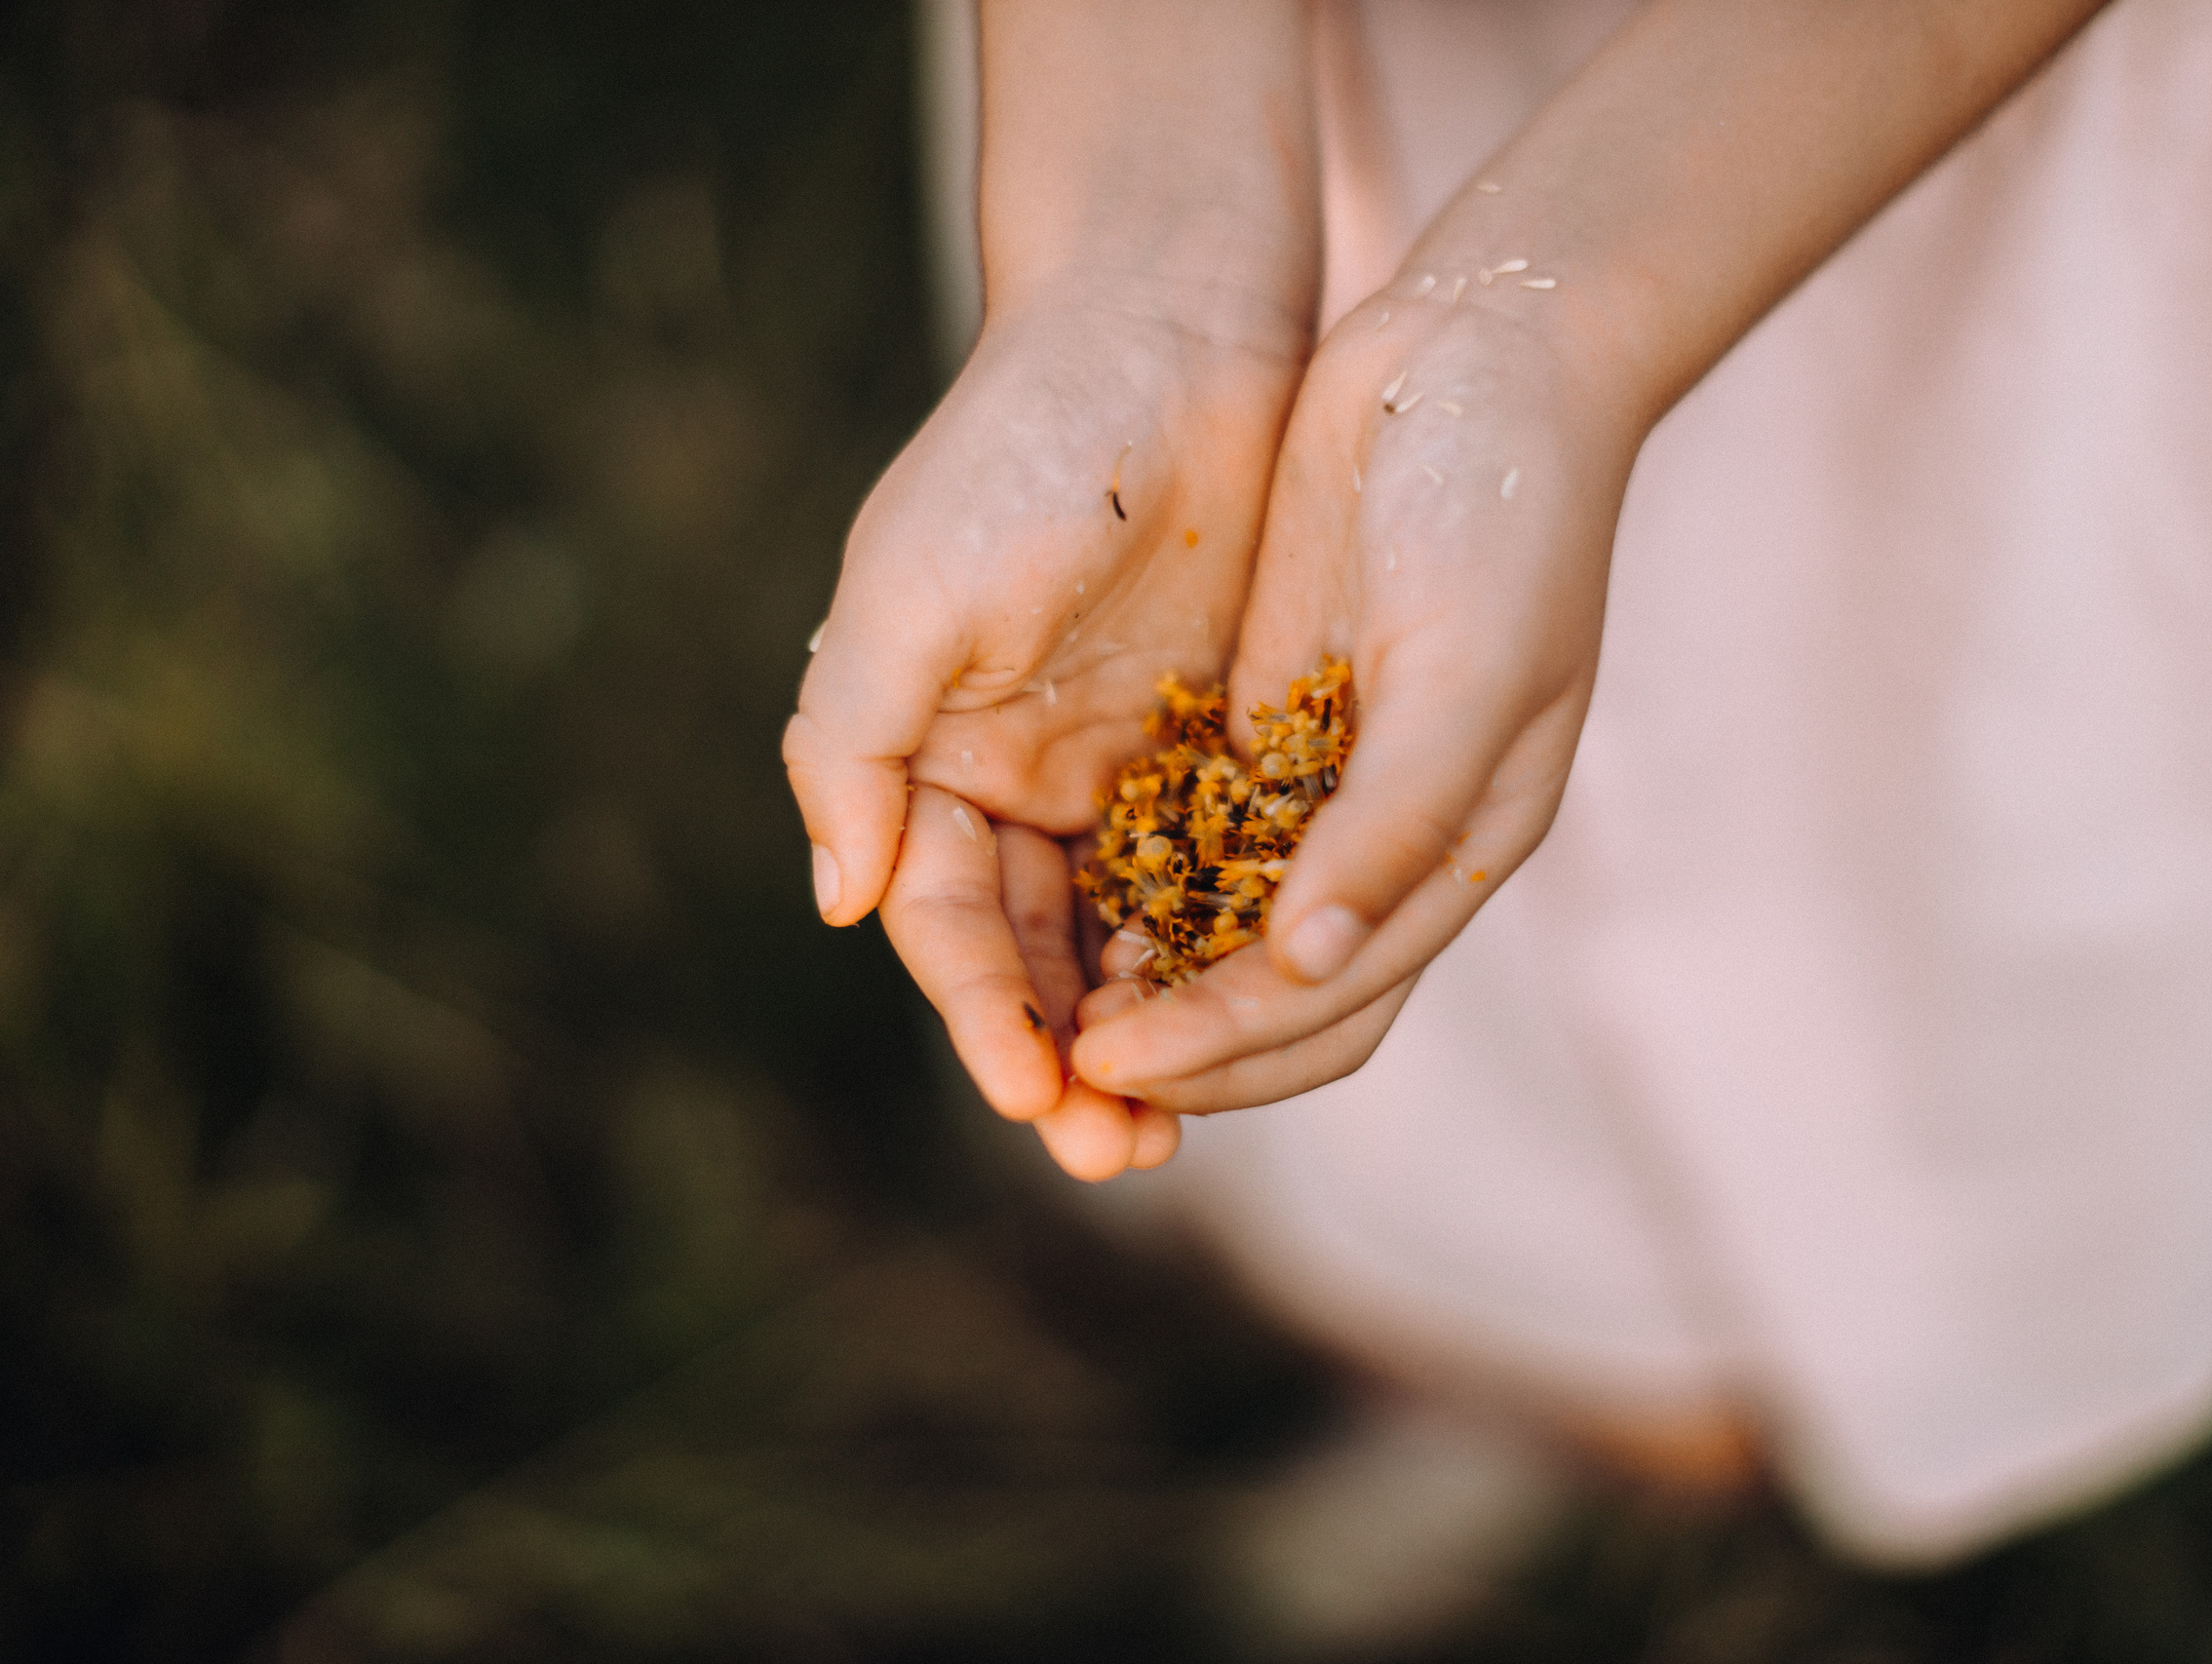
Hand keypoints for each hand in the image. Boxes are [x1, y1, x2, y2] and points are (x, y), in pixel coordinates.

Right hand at [784, 279, 1303, 1169]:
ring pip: (1123, 934)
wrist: (1175, 329)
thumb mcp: (913, 591)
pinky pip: (1212, 875)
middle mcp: (1012, 778)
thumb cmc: (1029, 450)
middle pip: (1031, 955)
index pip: (946, 922)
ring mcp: (1115, 764)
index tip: (1033, 1095)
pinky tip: (1255, 1015)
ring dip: (1144, 1029)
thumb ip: (853, 744)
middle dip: (1065, 1057)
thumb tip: (838, 902)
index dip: (981, 1015)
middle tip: (1117, 1154)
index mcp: (925, 755)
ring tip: (1178, 1124)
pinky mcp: (1209, 738)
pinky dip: (1220, 950)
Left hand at [1067, 275, 1647, 1108]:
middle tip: (1055, 1080)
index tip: (1112, 1064)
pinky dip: (1128, 877)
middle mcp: (1386, 837)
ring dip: (1141, 979)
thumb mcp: (1467, 671)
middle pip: (1266, 993)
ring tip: (1040, 1014)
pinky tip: (1050, 895)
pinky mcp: (1264, 706)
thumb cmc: (1504, 515)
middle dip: (1171, 1049)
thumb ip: (1394, 824)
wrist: (1484, 353)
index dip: (1222, 1047)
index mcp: (1457, 853)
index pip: (1329, 1006)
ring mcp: (1321, 775)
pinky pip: (1185, 824)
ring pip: (1216, 921)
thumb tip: (1306, 963)